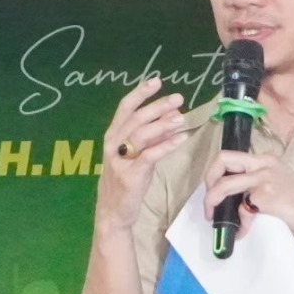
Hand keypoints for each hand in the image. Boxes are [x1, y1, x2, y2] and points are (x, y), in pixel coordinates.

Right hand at [96, 77, 186, 232]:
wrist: (114, 212)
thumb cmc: (126, 182)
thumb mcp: (137, 156)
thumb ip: (152, 138)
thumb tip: (171, 118)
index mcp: (112, 136)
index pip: (125, 108)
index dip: (140, 93)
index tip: (158, 81)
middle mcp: (113, 144)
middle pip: (136, 118)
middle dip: (158, 106)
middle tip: (178, 99)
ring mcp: (120, 160)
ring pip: (142, 135)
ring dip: (163, 124)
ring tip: (181, 117)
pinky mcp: (130, 175)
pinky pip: (150, 155)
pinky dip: (166, 145)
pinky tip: (180, 139)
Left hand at [200, 150, 293, 242]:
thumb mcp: (279, 183)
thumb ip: (257, 182)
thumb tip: (232, 198)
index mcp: (265, 160)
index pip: (231, 156)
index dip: (215, 172)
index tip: (213, 189)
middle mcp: (263, 165)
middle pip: (222, 160)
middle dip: (208, 181)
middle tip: (209, 201)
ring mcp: (264, 179)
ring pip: (225, 185)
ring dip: (212, 202)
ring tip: (213, 218)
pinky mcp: (266, 196)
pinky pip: (242, 210)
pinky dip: (239, 224)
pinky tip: (243, 233)